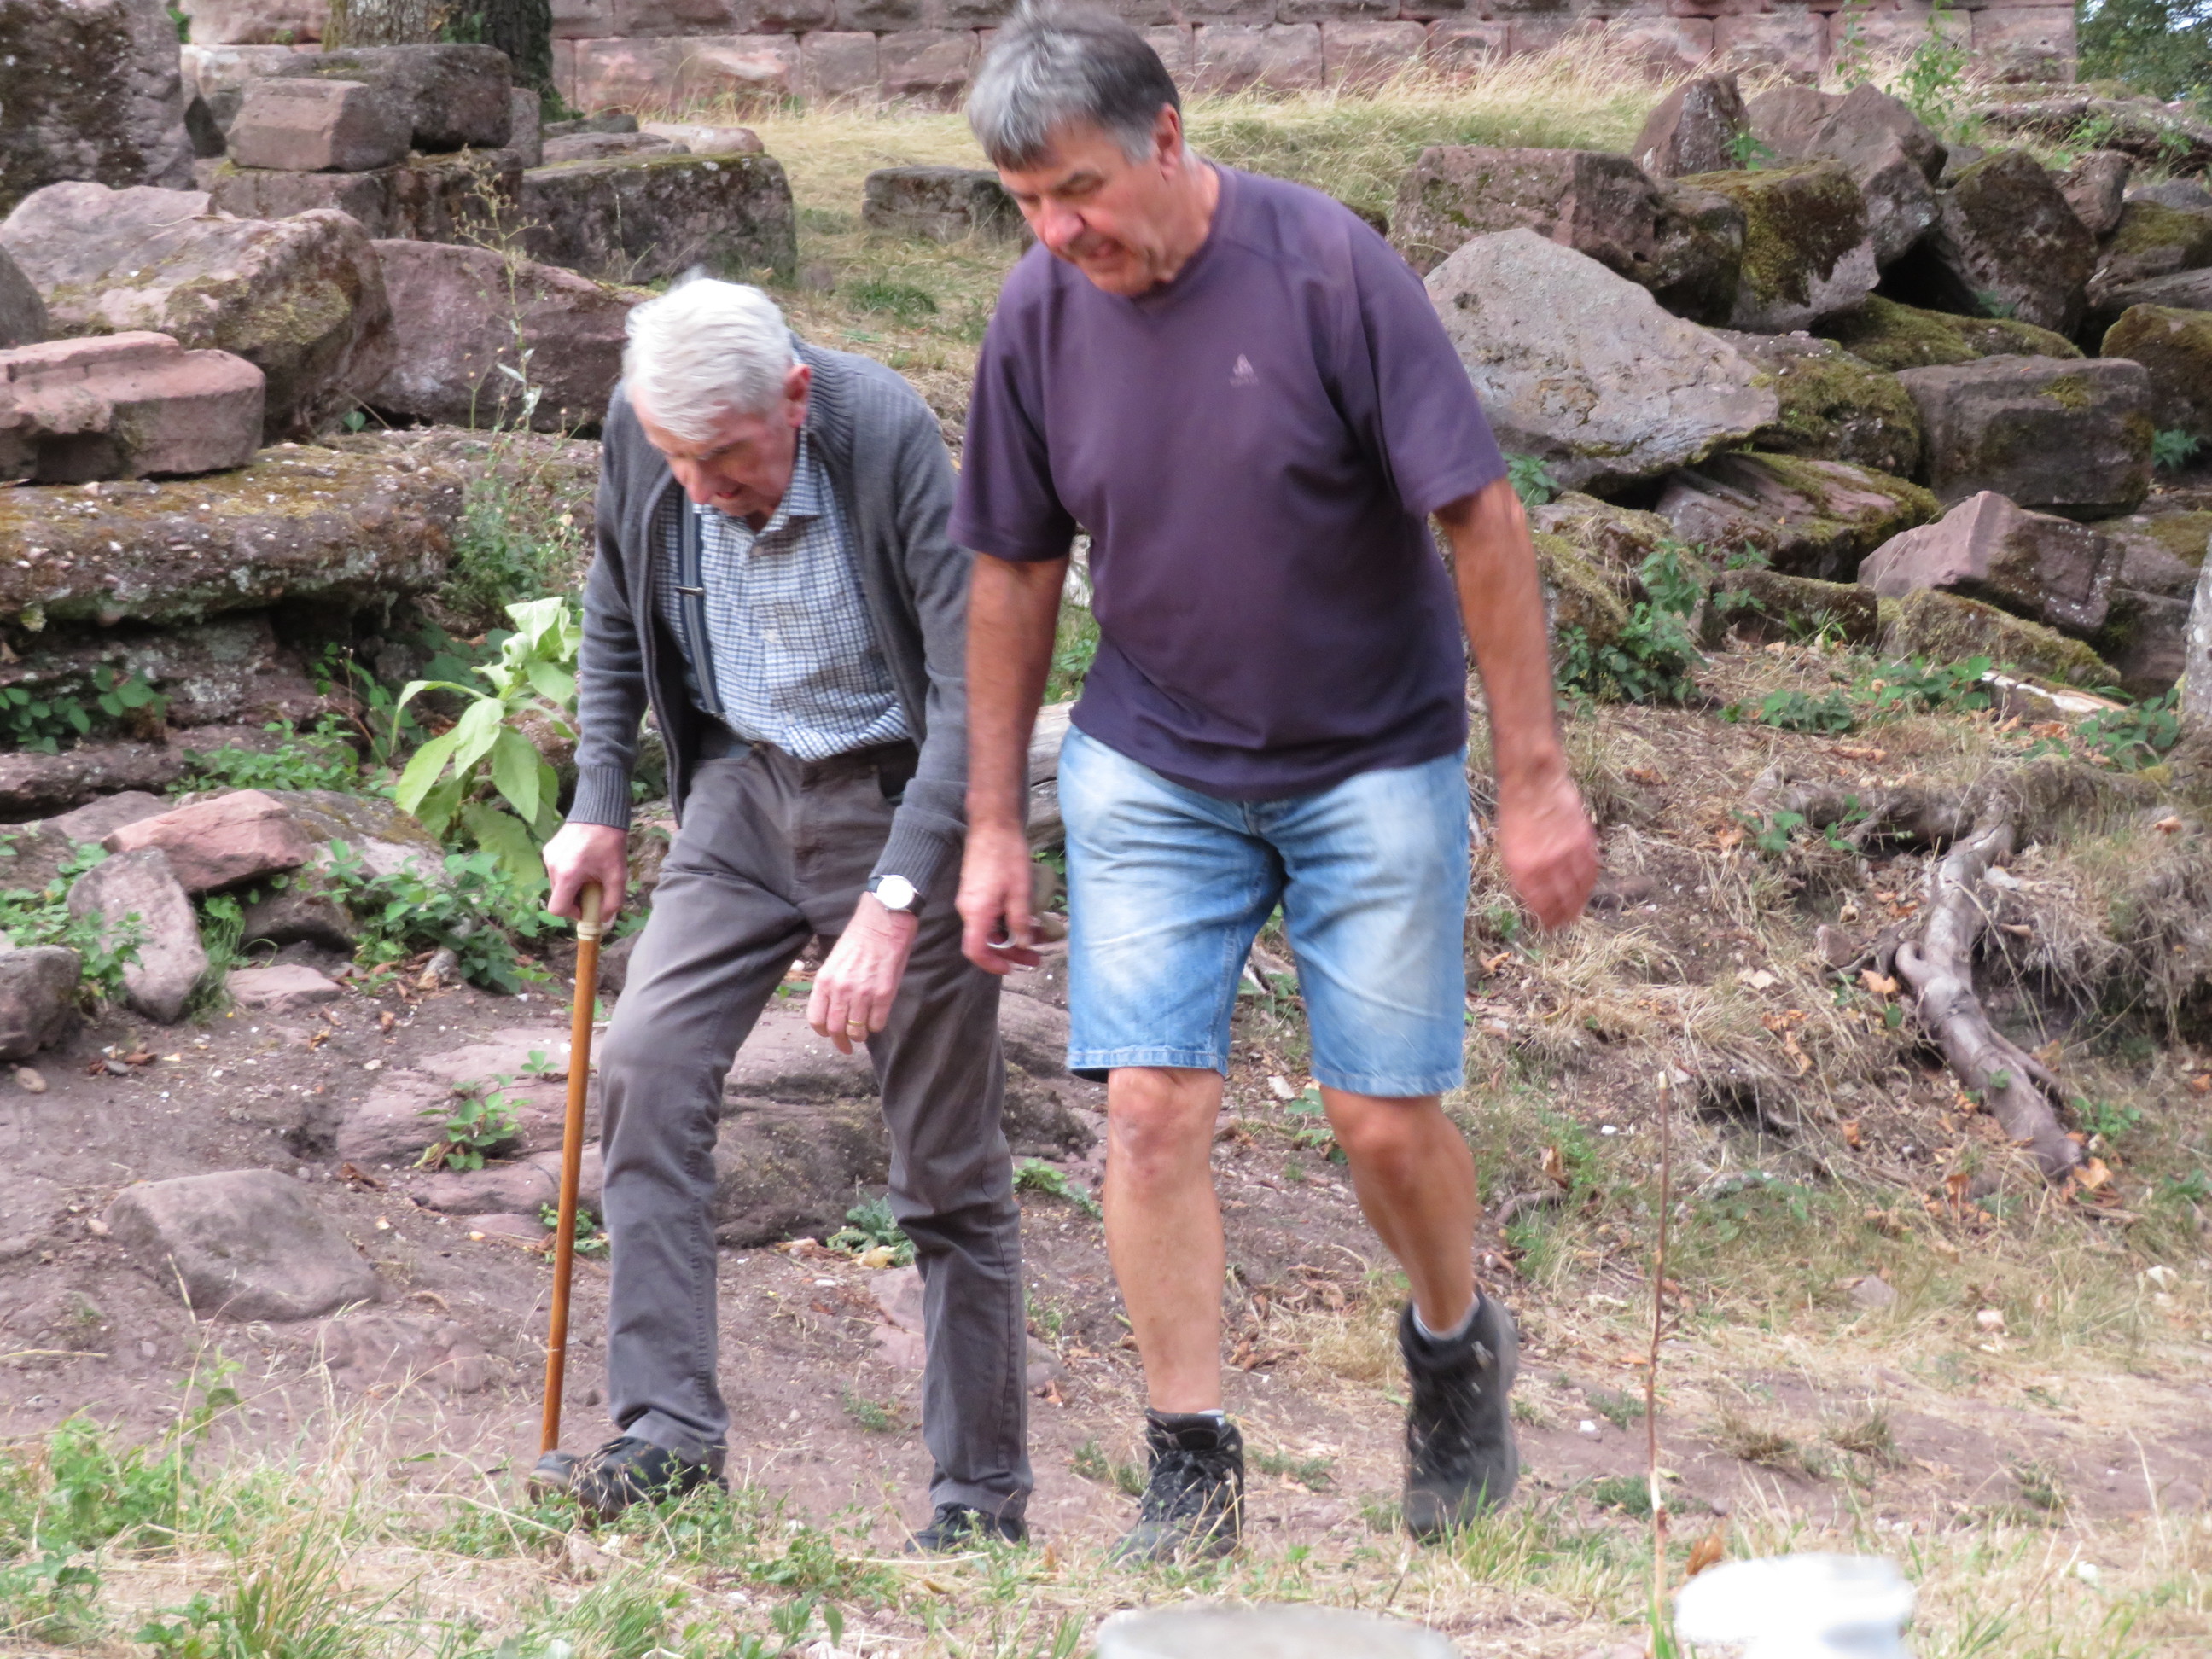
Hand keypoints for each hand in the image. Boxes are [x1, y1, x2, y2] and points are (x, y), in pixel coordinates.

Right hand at [543, 821, 627, 920]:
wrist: (600, 811)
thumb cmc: (610, 843)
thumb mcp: (617, 875)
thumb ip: (612, 901)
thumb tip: (605, 919)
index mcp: (567, 874)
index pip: (557, 908)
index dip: (573, 913)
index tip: (588, 907)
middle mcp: (552, 866)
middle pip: (559, 896)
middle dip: (576, 899)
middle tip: (594, 889)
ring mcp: (548, 856)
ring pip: (557, 884)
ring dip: (572, 886)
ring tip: (590, 873)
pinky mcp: (549, 849)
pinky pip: (556, 870)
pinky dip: (568, 874)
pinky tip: (583, 862)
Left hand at [809, 893, 919, 1053]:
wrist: (883, 923)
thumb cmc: (859, 938)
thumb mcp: (834, 960)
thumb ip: (832, 985)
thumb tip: (834, 1007)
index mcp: (825, 981)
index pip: (816, 1019)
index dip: (823, 1031)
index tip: (828, 1034)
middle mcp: (840, 990)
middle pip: (835, 1029)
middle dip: (841, 1042)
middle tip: (846, 1046)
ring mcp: (863, 994)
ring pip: (857, 1031)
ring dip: (859, 1036)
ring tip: (863, 1033)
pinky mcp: (884, 995)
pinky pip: (877, 1023)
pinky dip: (875, 1026)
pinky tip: (876, 1020)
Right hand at [957, 821, 1042, 974]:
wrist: (993, 826)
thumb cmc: (1006, 856)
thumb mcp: (1020, 892)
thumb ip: (1020, 921)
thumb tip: (1022, 943)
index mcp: (976, 912)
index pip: (975, 951)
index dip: (991, 964)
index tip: (1010, 969)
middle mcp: (969, 909)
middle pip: (986, 941)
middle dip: (1011, 952)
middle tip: (1035, 957)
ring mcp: (971, 900)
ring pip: (990, 928)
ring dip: (1012, 935)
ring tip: (1038, 936)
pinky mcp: (977, 892)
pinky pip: (989, 915)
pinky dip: (1007, 921)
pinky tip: (1026, 918)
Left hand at [1494, 766, 1596, 931]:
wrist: (1533, 782)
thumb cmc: (1514, 814)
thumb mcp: (1507, 848)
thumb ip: (1522, 874)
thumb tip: (1533, 895)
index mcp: (1524, 869)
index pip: (1541, 905)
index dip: (1547, 919)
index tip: (1549, 927)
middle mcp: (1548, 864)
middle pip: (1563, 900)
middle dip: (1564, 916)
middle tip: (1565, 925)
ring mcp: (1569, 852)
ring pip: (1580, 887)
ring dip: (1579, 903)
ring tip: (1577, 912)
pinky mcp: (1584, 840)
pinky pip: (1591, 869)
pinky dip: (1589, 882)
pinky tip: (1587, 888)